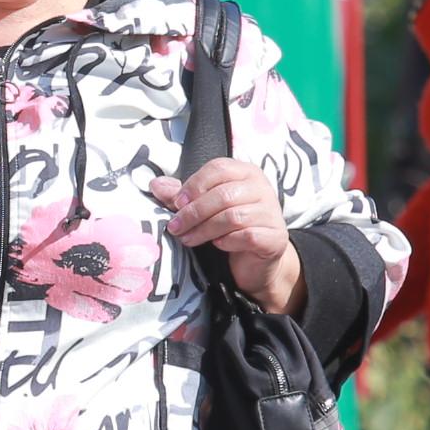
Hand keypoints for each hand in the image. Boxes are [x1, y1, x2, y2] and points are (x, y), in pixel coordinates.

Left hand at [150, 160, 303, 313]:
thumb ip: (181, 196)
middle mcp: (262, 188)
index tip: (176, 203)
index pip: (218, 168)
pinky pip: (247, 235)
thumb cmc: (227, 229)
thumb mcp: (203, 209)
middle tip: (175, 227)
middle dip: (193, 213)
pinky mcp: (275, 236)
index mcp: (245, 173)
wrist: (255, 261)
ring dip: (203, 229)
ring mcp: (271, 212)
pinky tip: (216, 245)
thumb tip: (155, 184)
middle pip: (223, 194)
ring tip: (188, 239)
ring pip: (232, 216)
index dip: (194, 185)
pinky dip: (226, 241)